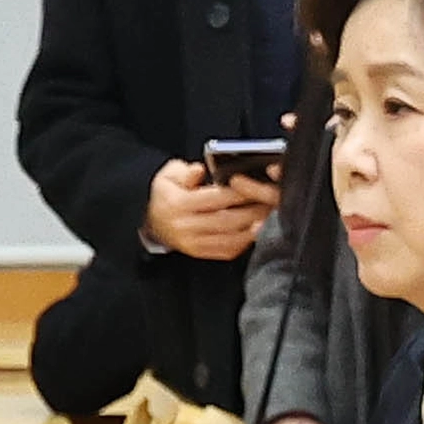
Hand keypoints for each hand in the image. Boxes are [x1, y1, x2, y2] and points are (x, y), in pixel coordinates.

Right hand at [146, 157, 276, 260]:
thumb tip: (199, 170)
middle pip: (228, 220)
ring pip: (231, 238)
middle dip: (253, 211)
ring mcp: (193, 243)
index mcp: (180, 204)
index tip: (257, 185)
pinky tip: (256, 230)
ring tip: (269, 216)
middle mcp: (187, 226)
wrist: (151, 221)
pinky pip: (227, 250)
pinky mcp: (200, 253)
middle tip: (272, 201)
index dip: (240, 192)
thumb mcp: (169, 175)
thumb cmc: (167, 194)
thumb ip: (186, 172)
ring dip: (253, 228)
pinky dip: (245, 242)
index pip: (217, 198)